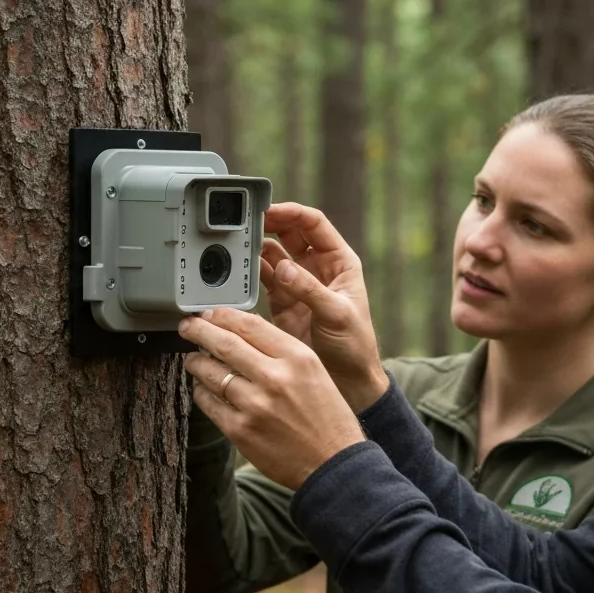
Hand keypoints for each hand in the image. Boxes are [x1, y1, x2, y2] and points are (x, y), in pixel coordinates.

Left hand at [179, 308, 367, 489]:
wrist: (332, 463)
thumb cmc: (327, 418)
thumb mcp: (314, 372)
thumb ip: (282, 351)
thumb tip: (242, 334)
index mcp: (297, 358)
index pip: (250, 325)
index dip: (223, 315)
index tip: (210, 313)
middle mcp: (275, 378)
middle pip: (224, 343)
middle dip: (199, 331)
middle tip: (187, 327)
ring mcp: (255, 405)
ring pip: (210, 373)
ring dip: (196, 362)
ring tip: (193, 359)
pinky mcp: (240, 430)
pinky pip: (209, 403)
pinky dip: (202, 392)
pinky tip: (203, 388)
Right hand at [258, 202, 388, 411]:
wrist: (348, 381)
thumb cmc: (356, 346)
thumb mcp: (337, 314)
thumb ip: (310, 290)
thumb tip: (284, 268)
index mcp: (339, 262)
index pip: (314, 224)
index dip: (292, 213)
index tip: (270, 211)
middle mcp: (317, 269)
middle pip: (289, 234)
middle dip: (269, 225)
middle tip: (246, 223)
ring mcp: (298, 285)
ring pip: (272, 255)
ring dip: (256, 249)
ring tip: (237, 246)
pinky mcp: (282, 303)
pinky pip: (262, 280)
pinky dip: (249, 274)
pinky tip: (237, 272)